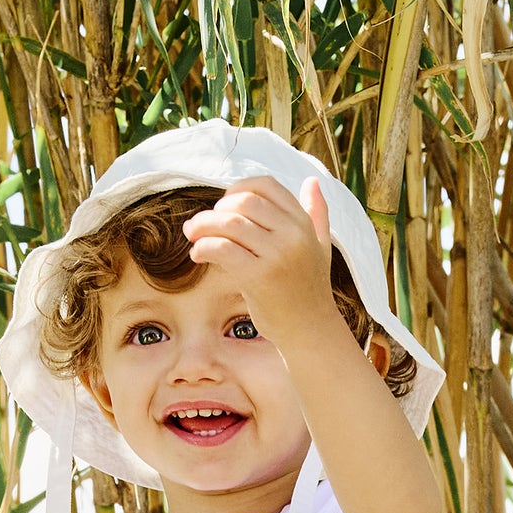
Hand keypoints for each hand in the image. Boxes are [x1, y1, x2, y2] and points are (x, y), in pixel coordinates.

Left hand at [182, 174, 340, 353]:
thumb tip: (312, 182)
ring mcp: (276, 255)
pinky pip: (223, 249)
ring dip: (203, 225)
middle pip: (244, 201)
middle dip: (216, 209)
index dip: (238, 188)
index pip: (265, 186)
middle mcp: (293, 234)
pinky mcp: (259, 278)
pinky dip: (204, 247)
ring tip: (191, 235)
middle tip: (200, 224)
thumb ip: (318, 214)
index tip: (224, 206)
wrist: (310, 331)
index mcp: (304, 222)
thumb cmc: (310, 290)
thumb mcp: (321, 247)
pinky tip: (197, 255)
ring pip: (230, 223)